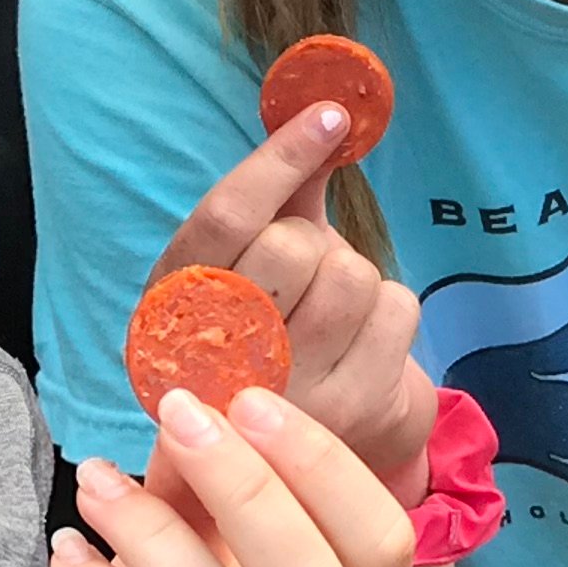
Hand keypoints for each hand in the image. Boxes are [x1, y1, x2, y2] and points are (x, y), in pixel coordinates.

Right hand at [152, 104, 438, 490]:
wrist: (293, 453)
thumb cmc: (267, 333)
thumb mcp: (246, 269)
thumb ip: (275, 197)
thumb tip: (321, 113)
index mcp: (170, 309)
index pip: (225, 218)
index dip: (279, 158)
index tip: (328, 115)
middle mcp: (215, 360)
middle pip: (293, 247)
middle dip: (312, 244)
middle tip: (303, 274)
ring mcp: (286, 396)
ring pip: (353, 275)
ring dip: (352, 278)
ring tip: (329, 313)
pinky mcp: (350, 412)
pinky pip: (397, 307)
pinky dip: (389, 310)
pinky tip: (360, 339)